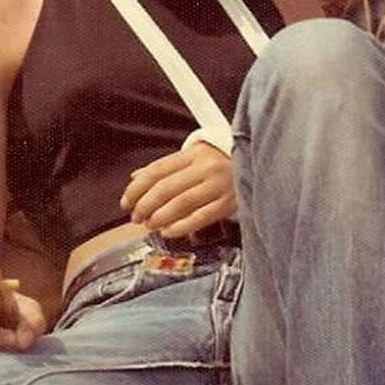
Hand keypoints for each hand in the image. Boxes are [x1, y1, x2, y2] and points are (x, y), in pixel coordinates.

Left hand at [119, 142, 235, 238]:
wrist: (258, 162)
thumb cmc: (221, 161)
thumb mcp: (194, 156)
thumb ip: (166, 167)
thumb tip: (136, 178)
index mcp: (194, 154)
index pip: (157, 170)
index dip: (137, 188)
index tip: (126, 202)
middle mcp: (205, 168)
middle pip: (166, 188)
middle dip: (145, 205)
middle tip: (136, 216)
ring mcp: (218, 186)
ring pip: (181, 203)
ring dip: (160, 217)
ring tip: (149, 224)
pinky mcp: (229, 203)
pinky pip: (200, 217)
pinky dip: (181, 226)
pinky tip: (168, 231)